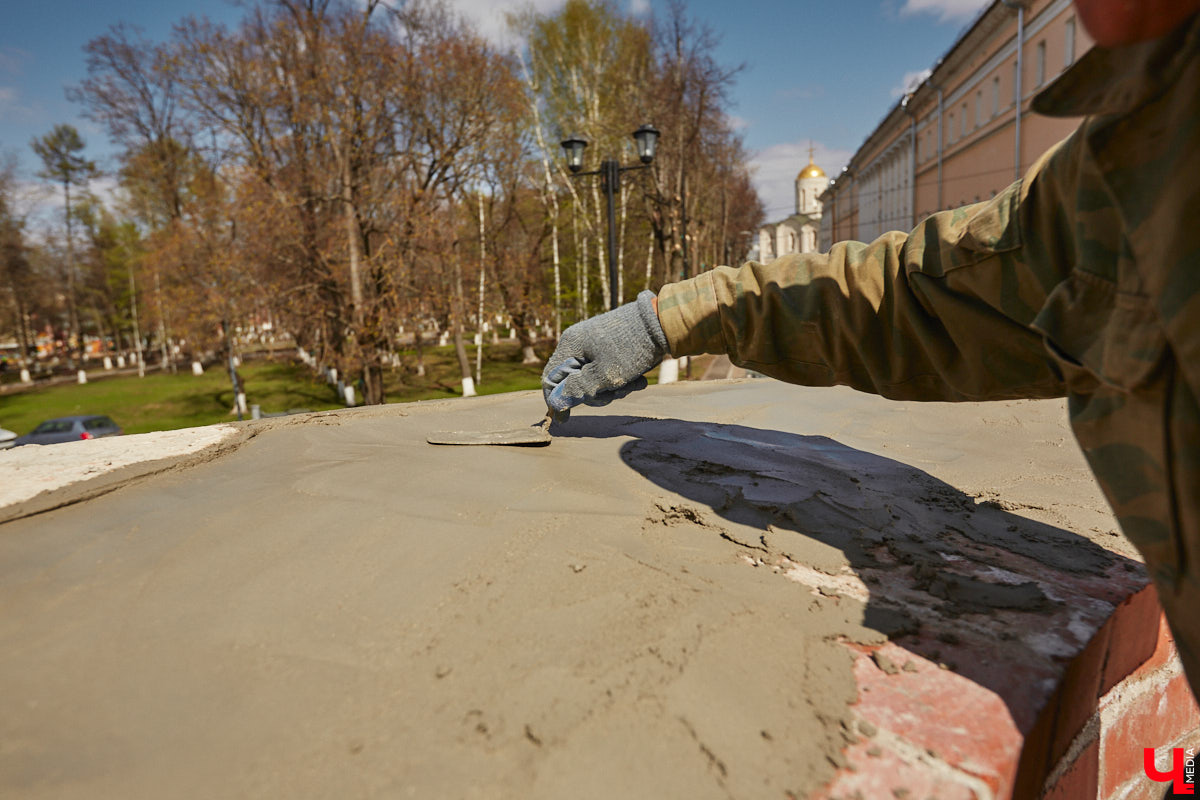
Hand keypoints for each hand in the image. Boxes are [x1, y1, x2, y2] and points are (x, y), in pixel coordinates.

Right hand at [541, 291, 668, 420]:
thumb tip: (555, 403)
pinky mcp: (612, 349)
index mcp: (571, 345)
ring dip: (614, 388)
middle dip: (596, 394)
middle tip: (617, 394)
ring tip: (635, 384)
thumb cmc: (632, 348)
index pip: (551, 377)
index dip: (556, 399)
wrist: (664, 324)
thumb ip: (579, 390)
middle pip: (575, 381)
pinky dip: (623, 380)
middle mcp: (580, 344)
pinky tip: (640, 380)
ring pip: (595, 379)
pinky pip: (609, 372)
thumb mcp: (605, 375)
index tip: (565, 420)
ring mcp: (596, 345)